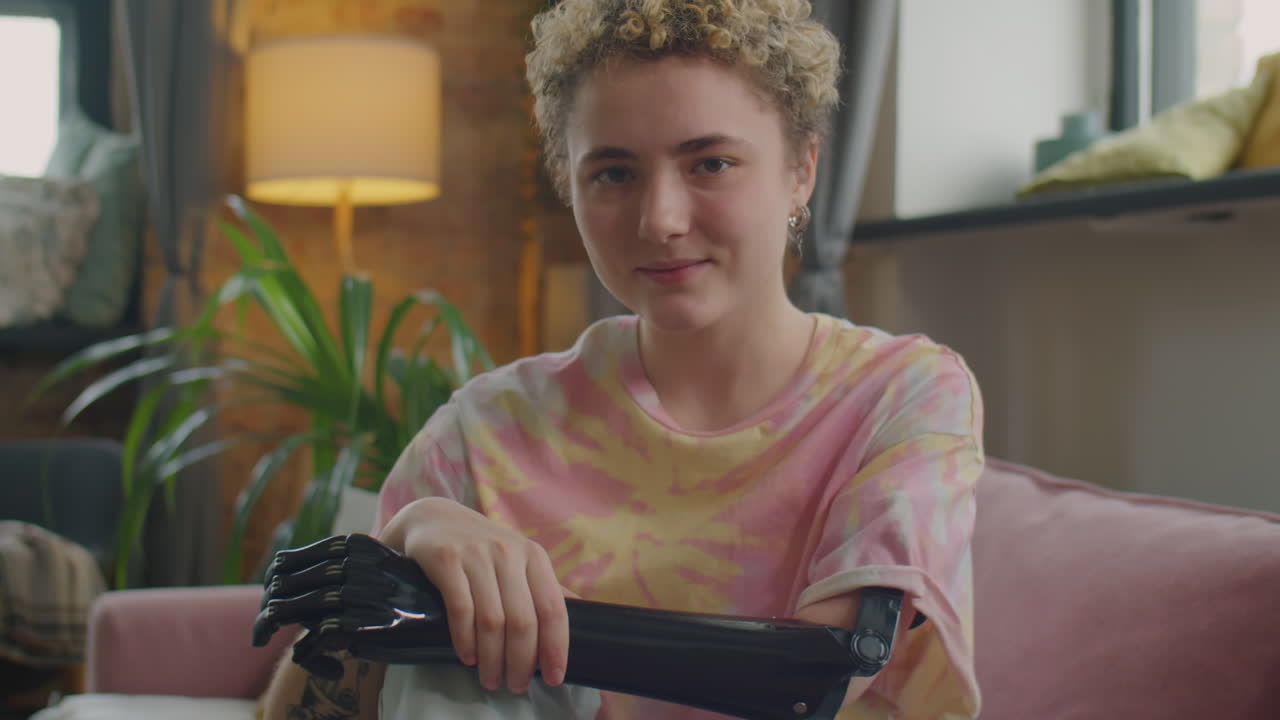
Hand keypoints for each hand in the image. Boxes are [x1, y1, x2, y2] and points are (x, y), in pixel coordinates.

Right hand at [377, 497, 568, 693]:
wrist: (433, 518)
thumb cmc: (482, 547)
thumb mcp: (518, 558)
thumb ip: (544, 586)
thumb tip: (583, 612)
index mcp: (534, 557)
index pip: (553, 608)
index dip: (556, 647)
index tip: (553, 678)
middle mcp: (509, 554)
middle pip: (523, 621)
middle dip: (521, 662)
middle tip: (515, 685)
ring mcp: (477, 556)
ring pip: (493, 621)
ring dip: (492, 659)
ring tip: (490, 679)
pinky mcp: (446, 560)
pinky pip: (461, 610)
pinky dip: (465, 640)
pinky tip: (467, 657)